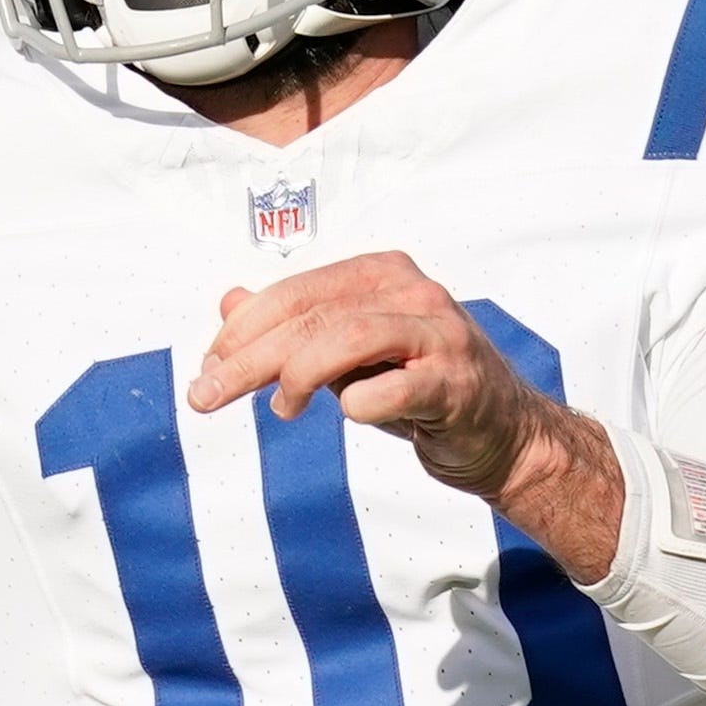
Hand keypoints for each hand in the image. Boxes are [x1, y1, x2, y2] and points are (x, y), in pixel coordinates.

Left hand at [187, 252, 607, 559]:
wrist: (500, 433)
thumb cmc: (419, 388)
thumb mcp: (350, 353)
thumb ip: (295, 325)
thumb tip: (230, 302)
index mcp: (381, 272)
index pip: (294, 291)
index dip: (241, 330)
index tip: (207, 367)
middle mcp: (412, 292)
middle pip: (309, 317)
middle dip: (246, 358)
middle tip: (205, 396)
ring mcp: (438, 335)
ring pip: (344, 340)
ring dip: (295, 377)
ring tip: (282, 408)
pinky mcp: (456, 384)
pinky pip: (388, 392)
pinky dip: (357, 406)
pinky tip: (352, 413)